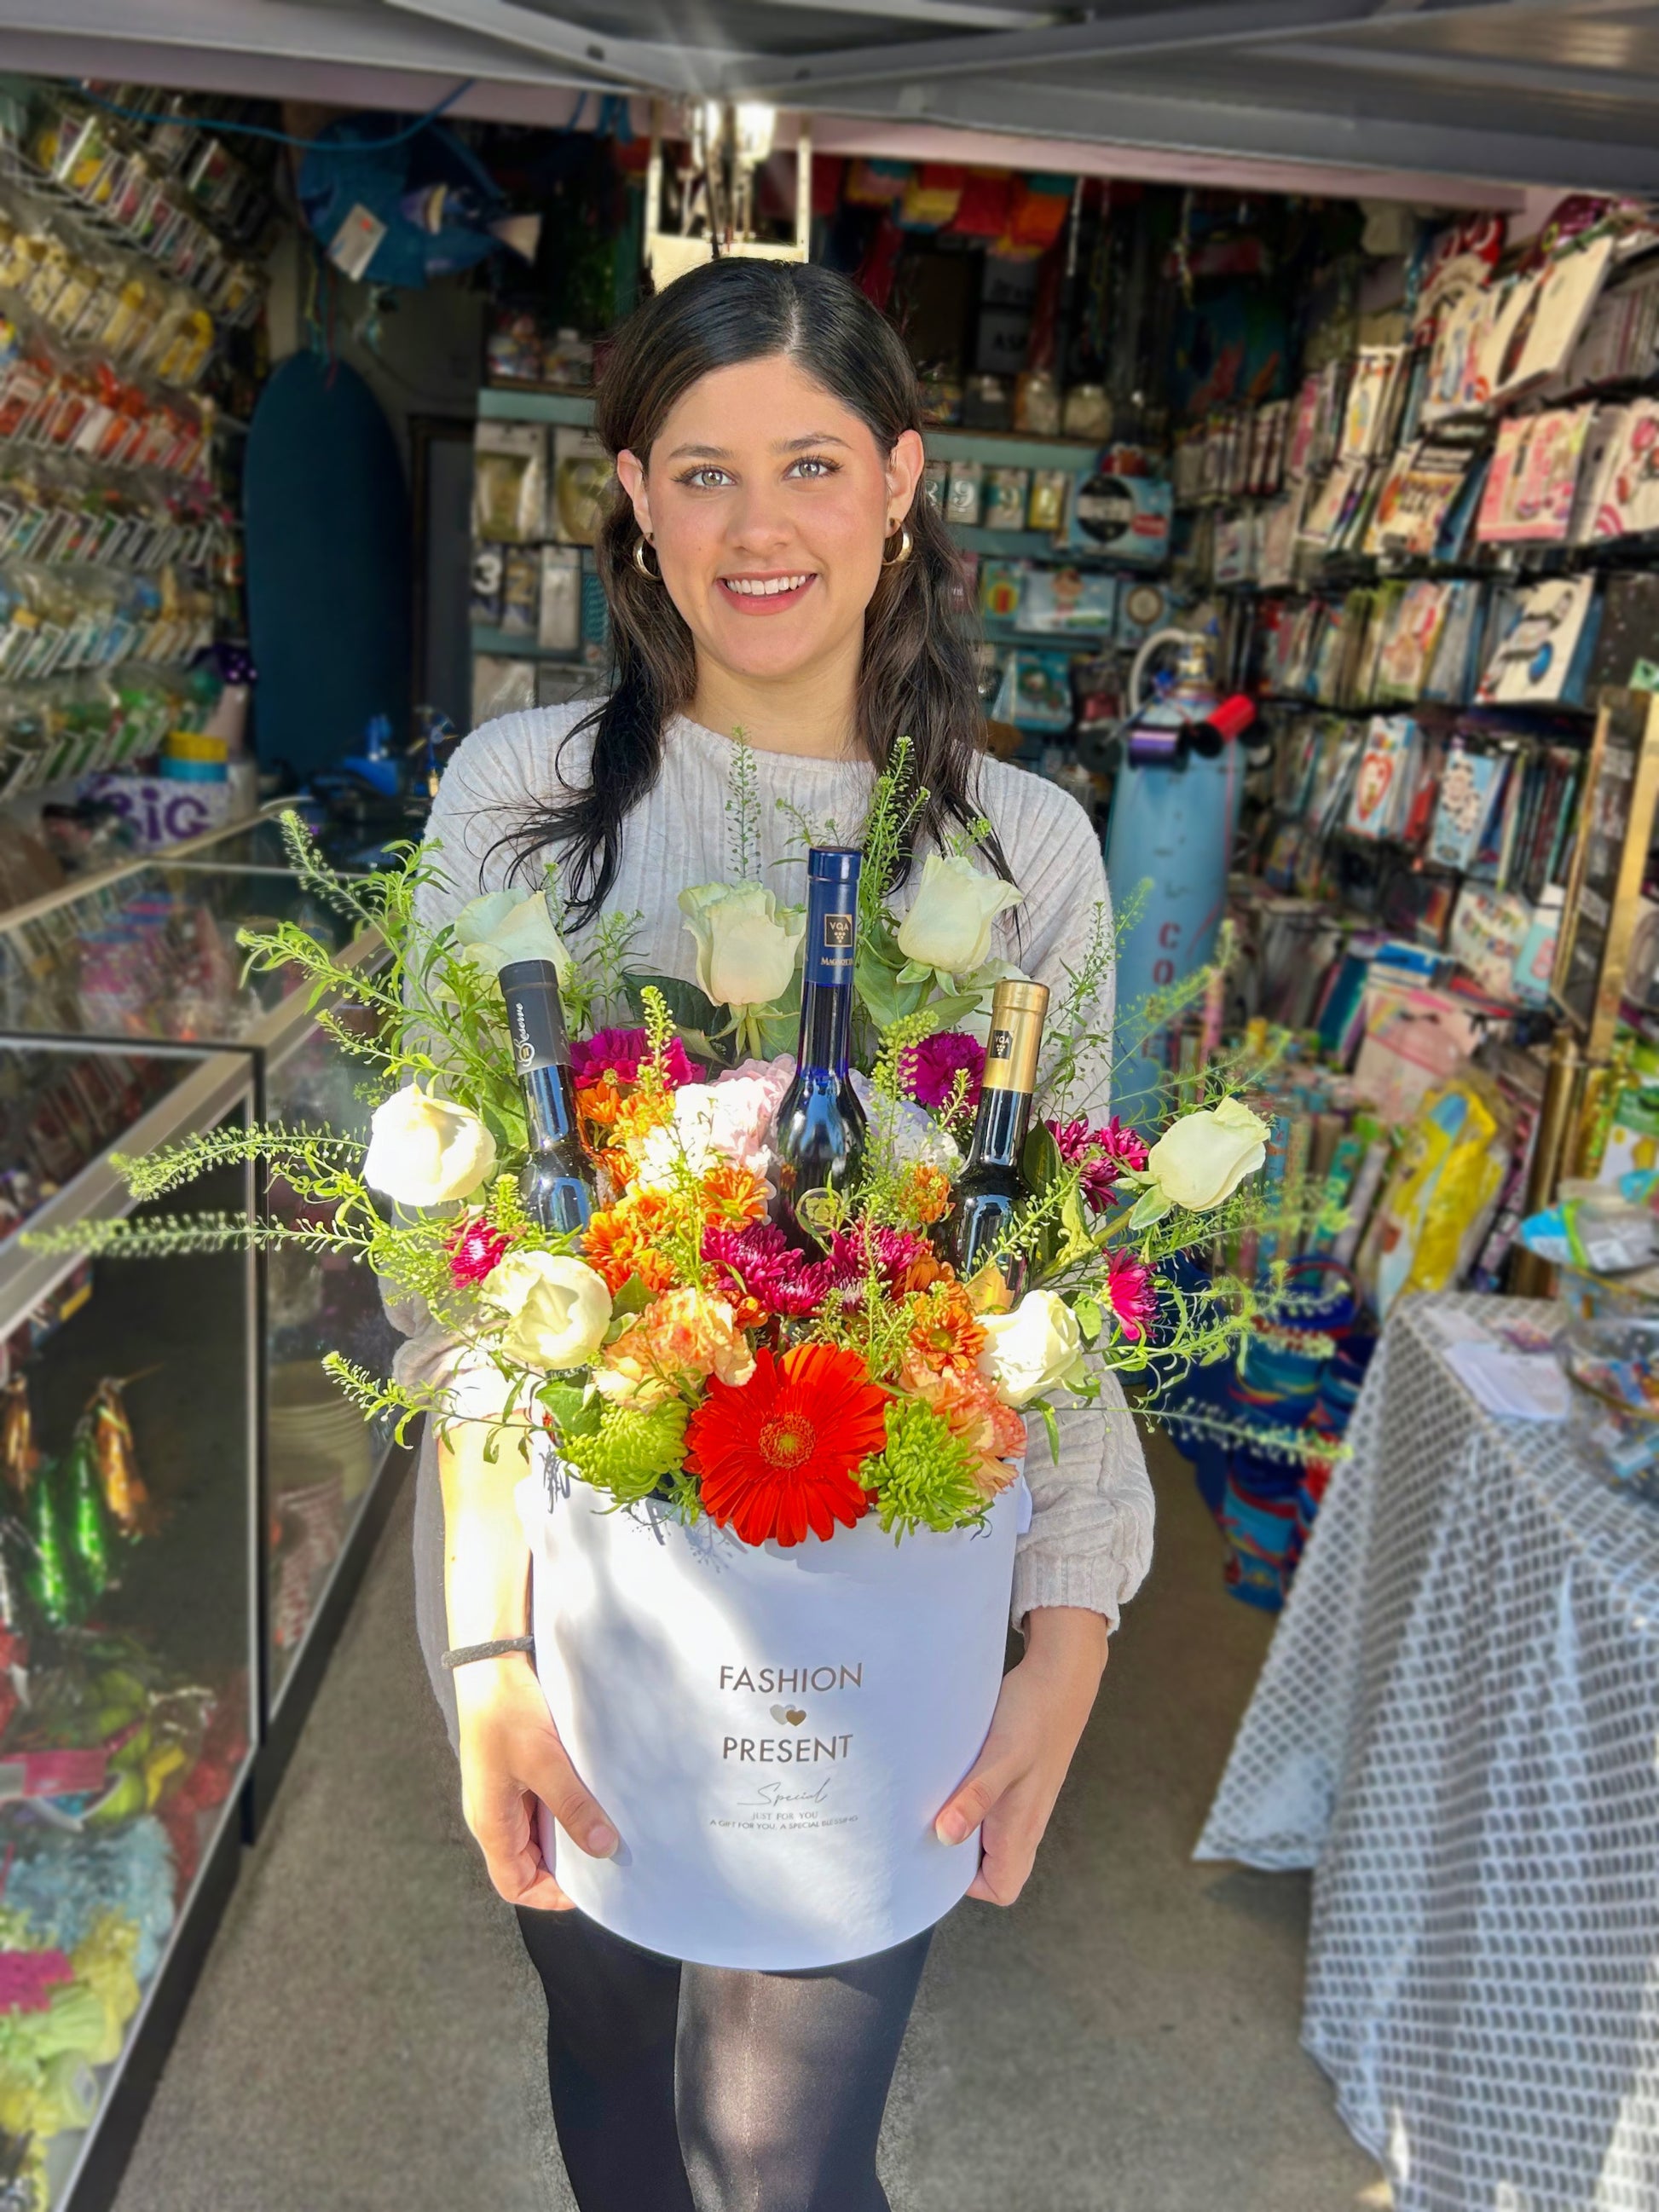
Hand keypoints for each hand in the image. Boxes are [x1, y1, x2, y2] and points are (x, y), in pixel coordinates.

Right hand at [454, 1654, 617, 1911]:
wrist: (492, 1663)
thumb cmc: (506, 1711)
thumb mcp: (544, 1762)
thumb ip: (573, 1807)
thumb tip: (603, 1847)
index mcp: (490, 1822)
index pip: (514, 1884)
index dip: (549, 1896)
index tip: (588, 1889)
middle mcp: (494, 1814)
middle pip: (528, 1861)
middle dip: (565, 1865)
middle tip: (606, 1855)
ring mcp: (504, 1793)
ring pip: (538, 1832)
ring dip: (568, 1832)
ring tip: (604, 1825)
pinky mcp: (516, 1771)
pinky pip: (541, 1804)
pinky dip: (565, 1807)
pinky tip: (590, 1794)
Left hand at [934, 1606, 1107, 1905]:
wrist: (1062, 1676)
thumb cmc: (1033, 1715)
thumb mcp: (1001, 1756)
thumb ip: (976, 1798)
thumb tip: (945, 1837)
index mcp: (1022, 1828)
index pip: (999, 1888)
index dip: (967, 1885)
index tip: (935, 1856)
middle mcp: (1026, 1822)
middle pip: (996, 1869)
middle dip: (960, 1860)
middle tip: (926, 1827)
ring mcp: (1025, 1802)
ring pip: (993, 1838)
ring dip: (963, 1827)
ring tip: (935, 1801)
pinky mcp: (1020, 1780)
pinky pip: (994, 1810)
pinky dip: (971, 1802)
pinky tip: (952, 1778)